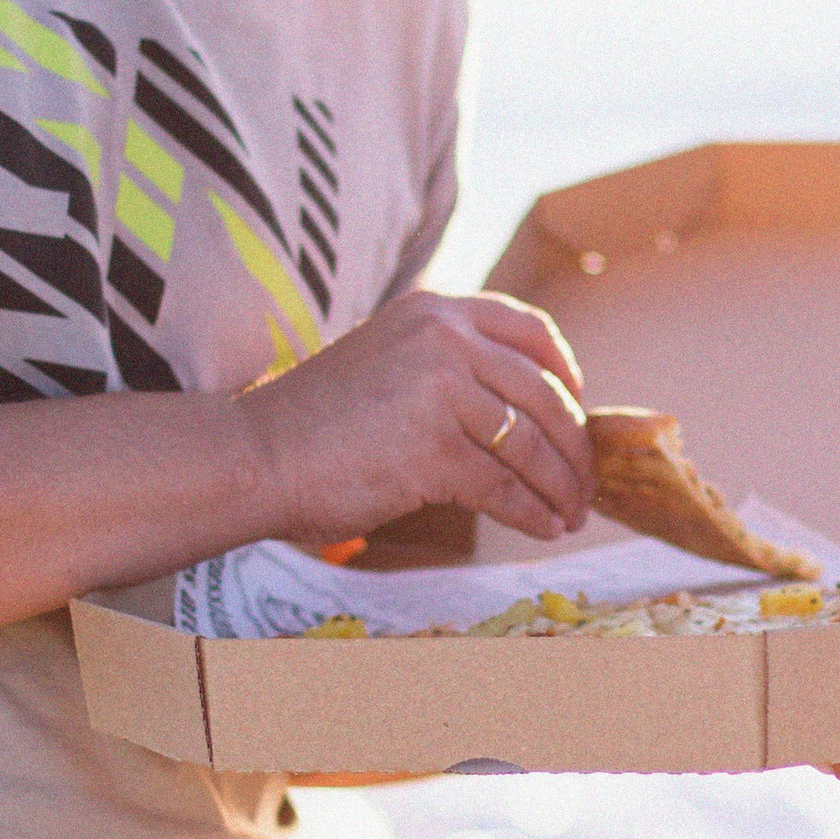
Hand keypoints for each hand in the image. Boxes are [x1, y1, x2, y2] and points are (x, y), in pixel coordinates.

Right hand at [240, 289, 592, 546]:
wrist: (255, 456)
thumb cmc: (315, 423)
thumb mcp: (388, 362)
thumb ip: (447, 368)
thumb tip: (520, 411)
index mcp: (435, 311)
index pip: (530, 330)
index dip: (566, 373)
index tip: (578, 407)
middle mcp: (445, 340)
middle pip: (544, 395)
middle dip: (574, 447)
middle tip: (584, 483)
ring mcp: (440, 392)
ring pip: (530, 445)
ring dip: (560, 487)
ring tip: (570, 514)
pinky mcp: (433, 451)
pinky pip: (504, 487)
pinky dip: (531, 512)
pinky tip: (541, 526)